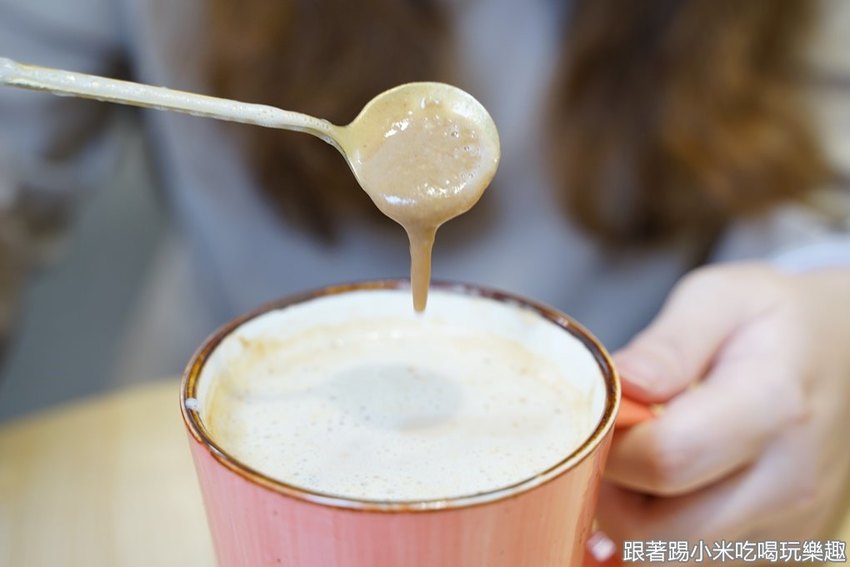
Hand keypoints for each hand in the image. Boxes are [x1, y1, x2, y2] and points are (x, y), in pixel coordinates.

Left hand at [598, 263, 849, 544]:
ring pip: (675, 558)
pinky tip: (672, 486)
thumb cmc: (773, 320)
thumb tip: (619, 386)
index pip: (664, 459)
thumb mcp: (718, 299)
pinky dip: (669, 534)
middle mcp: (788, 479)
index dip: (611, 444)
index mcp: (771, 404)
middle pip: (660, 532)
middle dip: (611, 495)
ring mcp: (792, 523)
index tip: (604, 416)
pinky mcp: (785, 547)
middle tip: (613, 445)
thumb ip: (666, 345)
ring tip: (646, 460)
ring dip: (638, 519)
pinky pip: (700, 561)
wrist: (847, 351)